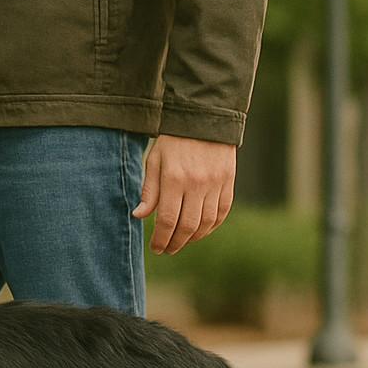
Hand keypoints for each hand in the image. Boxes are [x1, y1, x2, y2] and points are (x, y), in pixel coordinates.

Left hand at [133, 135, 236, 253]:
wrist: (206, 118)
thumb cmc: (174, 140)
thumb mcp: (154, 160)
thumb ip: (149, 190)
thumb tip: (139, 216)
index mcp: (174, 178)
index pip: (166, 220)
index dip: (160, 239)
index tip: (155, 248)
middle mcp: (196, 183)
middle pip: (187, 227)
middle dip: (175, 243)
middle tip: (167, 249)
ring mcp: (216, 184)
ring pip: (206, 223)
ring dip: (193, 238)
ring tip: (182, 241)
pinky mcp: (229, 182)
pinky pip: (221, 213)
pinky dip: (211, 226)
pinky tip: (200, 230)